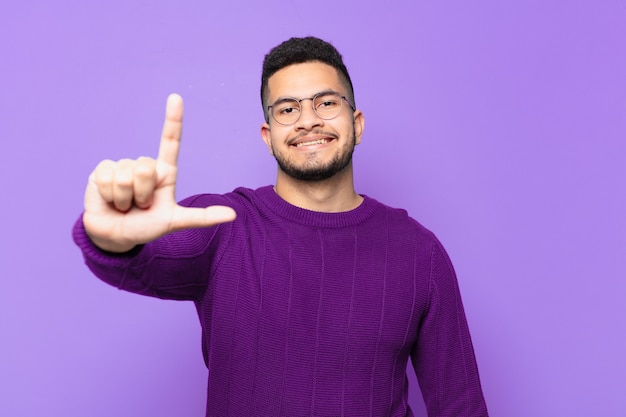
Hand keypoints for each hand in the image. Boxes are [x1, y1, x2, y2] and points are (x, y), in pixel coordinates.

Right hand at [82, 94, 236, 252]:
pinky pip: (107, 177)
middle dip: (142, 194)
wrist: (116, 236)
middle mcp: (144, 165)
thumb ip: (202, 217)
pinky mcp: (102, 170)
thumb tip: (233, 216)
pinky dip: (109, 195)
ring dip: (125, 198)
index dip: (173, 119)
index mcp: (164, 172)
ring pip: (126, 176)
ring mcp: (122, 166)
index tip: (175, 97)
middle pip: (145, 168)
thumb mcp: (175, 222)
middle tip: (140, 205)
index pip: (170, 141)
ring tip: (125, 205)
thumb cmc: (147, 226)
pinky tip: (109, 200)